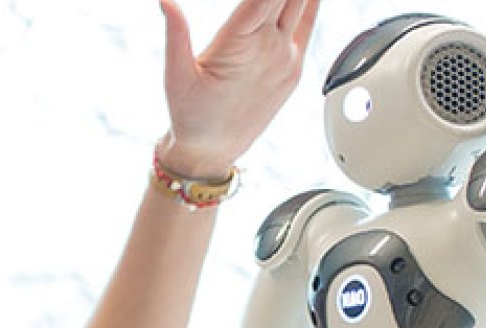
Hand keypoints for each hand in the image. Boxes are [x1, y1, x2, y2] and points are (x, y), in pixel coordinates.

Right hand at [155, 0, 322, 176]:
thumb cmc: (191, 116)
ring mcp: (287, 57)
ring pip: (303, 3)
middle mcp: (272, 48)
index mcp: (241, 44)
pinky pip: (309, 22)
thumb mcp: (175, 75)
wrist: (212, 154)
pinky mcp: (294, 67)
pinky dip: (309, 0)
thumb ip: (175, 33)